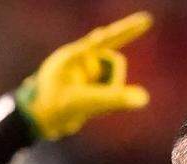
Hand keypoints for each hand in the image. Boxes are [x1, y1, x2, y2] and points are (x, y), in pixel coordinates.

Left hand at [15, 11, 151, 139]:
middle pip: (116, 62)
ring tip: (90, 106)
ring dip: (110, 93)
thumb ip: (114, 98)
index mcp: (74, 55)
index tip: (147, 19)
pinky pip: (113, 90)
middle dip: (114, 82)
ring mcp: (88, 72)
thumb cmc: (54, 106)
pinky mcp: (92, 84)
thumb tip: (144, 98)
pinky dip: (110, 100)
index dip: (128, 28)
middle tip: (98, 99)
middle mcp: (83, 59)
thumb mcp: (84, 102)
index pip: (107, 38)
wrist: (39, 120)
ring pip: (116, 78)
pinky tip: (93, 110)